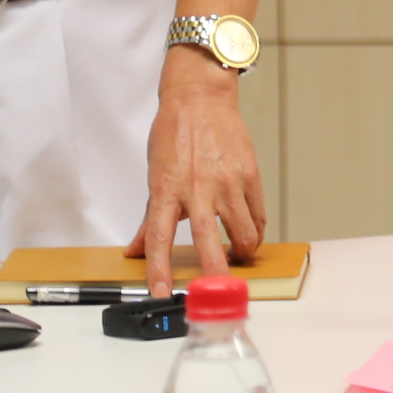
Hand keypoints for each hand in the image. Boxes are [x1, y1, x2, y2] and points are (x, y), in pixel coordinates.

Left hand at [126, 51, 264, 295]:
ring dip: (242, 252)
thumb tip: (134, 250)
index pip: (159, 237)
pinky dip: (255, 231)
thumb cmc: (175, 134)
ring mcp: (227, 181)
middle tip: (219, 292)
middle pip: (207, 240)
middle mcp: (197, 188)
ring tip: (237, 258)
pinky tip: (250, 236)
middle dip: (215, 271)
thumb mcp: (155, 174)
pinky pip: (257, 214)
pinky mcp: (249, 174)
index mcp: (167, 189)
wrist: (201, 99)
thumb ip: (148, 217)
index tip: (162, 293)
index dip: (159, 269)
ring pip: (242, 231)